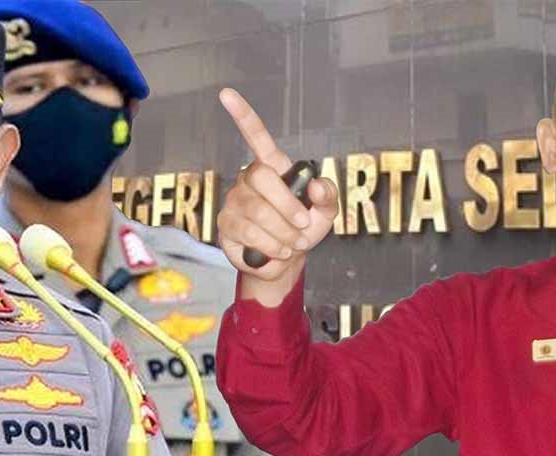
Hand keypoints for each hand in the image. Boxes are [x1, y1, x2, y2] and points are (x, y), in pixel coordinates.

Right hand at [217, 88, 337, 282]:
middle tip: (303, 225)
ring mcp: (235, 202)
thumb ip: (328, 195)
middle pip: (261, 178)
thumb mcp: (326, 212)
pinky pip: (249, 234)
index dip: (242, 116)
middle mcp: (249, 180)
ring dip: (284, 232)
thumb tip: (315, 185)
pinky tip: (278, 250)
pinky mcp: (227, 225)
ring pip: (257, 212)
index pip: (256, 137)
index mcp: (272, 168)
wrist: (285, 261)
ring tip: (294, 243)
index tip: (226, 94)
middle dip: (288, 206)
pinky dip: (272, 246)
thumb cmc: (303, 229)